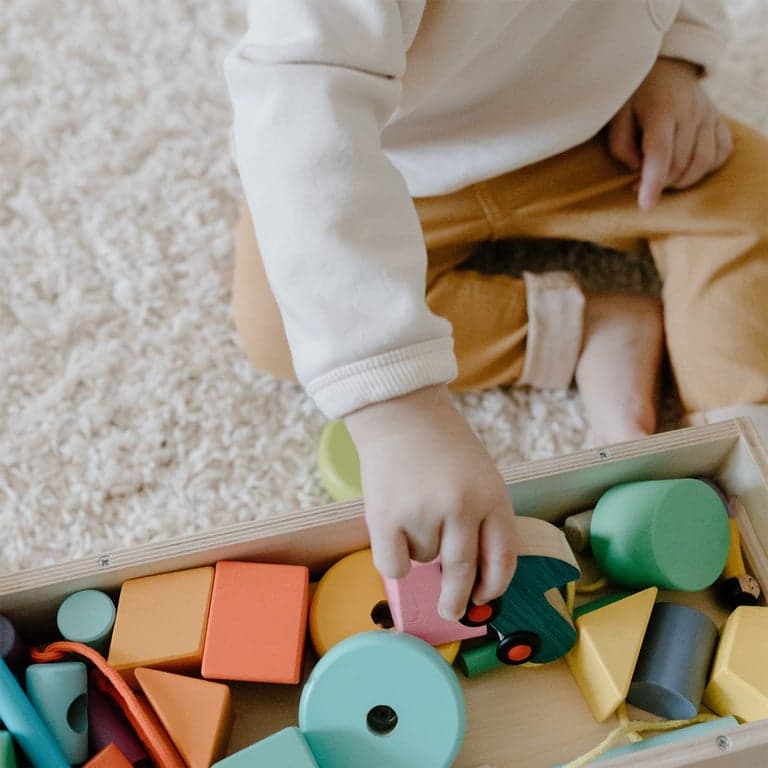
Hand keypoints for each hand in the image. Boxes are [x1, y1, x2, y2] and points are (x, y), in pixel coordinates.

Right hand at [345, 385, 518, 619]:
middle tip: (451, 612)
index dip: (494, 587)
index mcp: (493, 496)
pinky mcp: (387, 516)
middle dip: (456, 599)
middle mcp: (462, 507)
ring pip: (424, 560)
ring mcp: (424, 512)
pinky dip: (394, 559)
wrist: (399, 411)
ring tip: (412, 508)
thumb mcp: (480, 474)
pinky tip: (392, 534)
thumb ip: (481, 518)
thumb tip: (469, 576)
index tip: (483, 599)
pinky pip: (393, 565)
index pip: (502, 558)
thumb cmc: (441, 443)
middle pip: (462, 571)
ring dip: (418, 548)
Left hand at [607, 57, 732, 210]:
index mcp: (661, 110)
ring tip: (662, 179)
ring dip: (682, 181)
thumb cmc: (634, 96)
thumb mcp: (616, 116)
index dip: (653, 183)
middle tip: (639, 184)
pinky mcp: (719, 120)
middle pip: (680, 163)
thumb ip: (621, 146)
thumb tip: (639, 169)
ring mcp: (708, 115)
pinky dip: (705, 169)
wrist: (665, 67)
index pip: (660, 153)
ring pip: (703, 162)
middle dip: (660, 183)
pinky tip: (686, 169)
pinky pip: (721, 153)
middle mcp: (690, 112)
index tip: (646, 206)